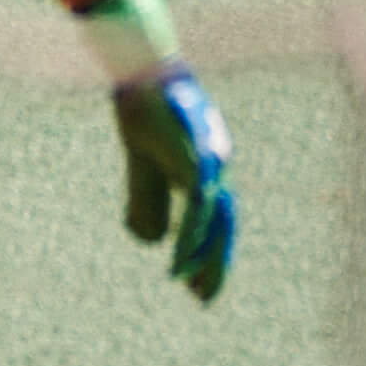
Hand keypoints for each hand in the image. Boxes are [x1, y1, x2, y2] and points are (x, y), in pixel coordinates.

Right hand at [109, 70, 235, 302]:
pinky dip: (192, 236)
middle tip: (203, 298)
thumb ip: (147, 200)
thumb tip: (153, 241)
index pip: (218, 218)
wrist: (140, 67)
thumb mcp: (143, 163)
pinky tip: (179, 259)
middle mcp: (218, 163)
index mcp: (209, 165)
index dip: (210, 251)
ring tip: (187, 285)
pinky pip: (200, 206)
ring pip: (216, 220)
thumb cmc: (143, 108)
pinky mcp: (198, 154)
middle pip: (225, 224)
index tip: (196, 282)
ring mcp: (212, 158)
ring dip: (203, 256)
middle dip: (216, 263)